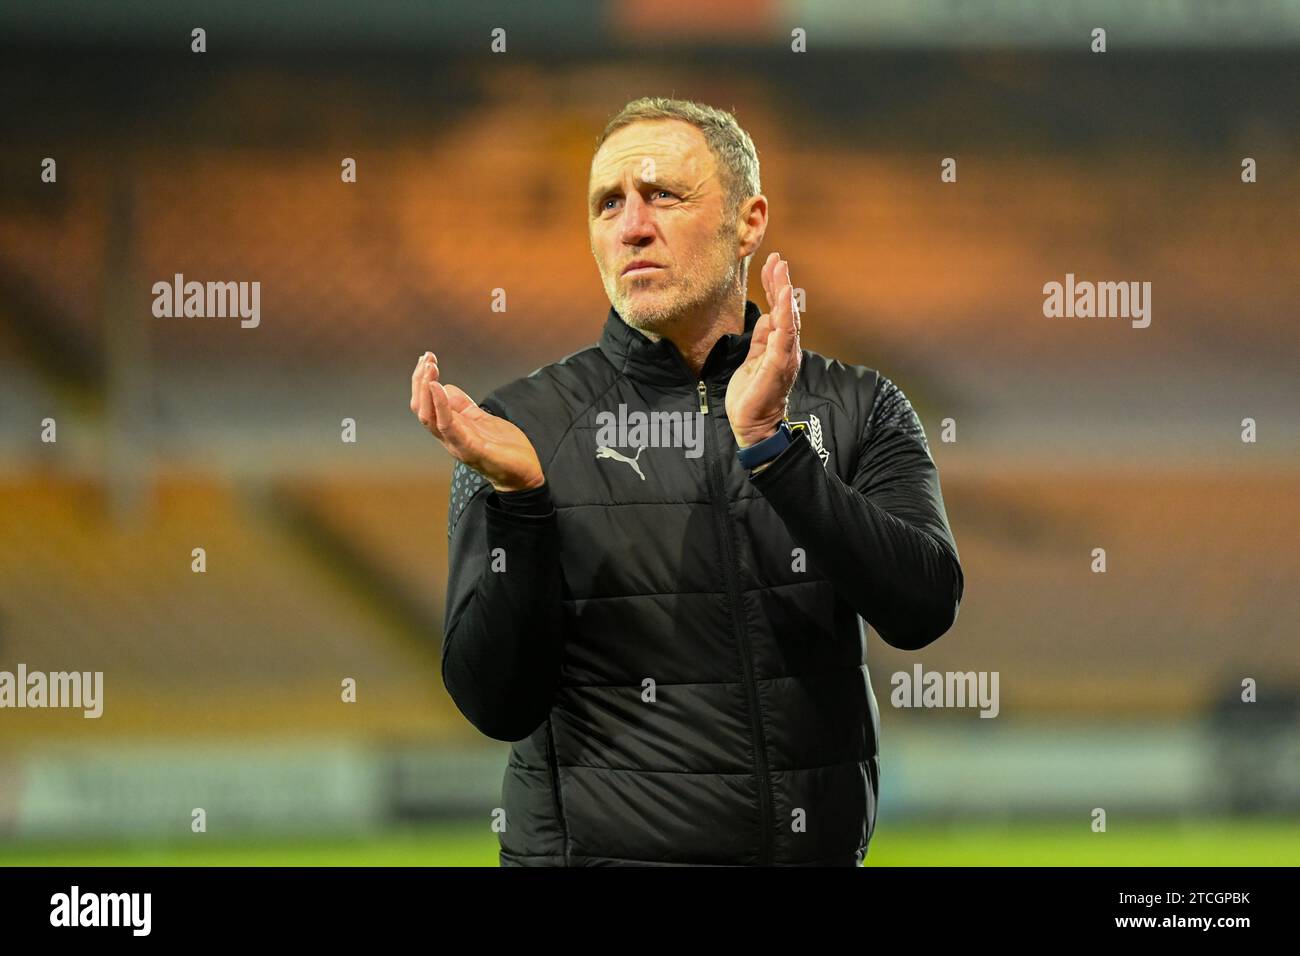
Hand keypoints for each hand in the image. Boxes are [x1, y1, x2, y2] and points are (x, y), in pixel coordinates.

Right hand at [410, 352, 544, 492]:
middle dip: (420, 382)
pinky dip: (441, 406)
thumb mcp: (481, 419)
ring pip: (429, 417)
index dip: (422, 382)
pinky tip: (439, 387)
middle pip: (421, 409)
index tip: (426, 359)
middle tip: (426, 359)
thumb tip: (446, 387)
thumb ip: (463, 405)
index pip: (426, 405)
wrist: (525, 473)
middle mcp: (448, 437)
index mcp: (451, 429)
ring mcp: (457, 444)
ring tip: (430, 369)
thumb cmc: (504, 448)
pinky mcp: (470, 449)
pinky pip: (448, 427)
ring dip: (426, 390)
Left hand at [726, 251, 801, 446]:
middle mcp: (786, 347)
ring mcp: (785, 355)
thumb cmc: (752, 395)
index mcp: (779, 345)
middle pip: (786, 308)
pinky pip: (784, 335)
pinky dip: (785, 315)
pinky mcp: (779, 364)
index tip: (772, 264)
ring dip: (784, 292)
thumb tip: (764, 318)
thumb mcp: (753, 359)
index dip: (774, 286)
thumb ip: (761, 339)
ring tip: (781, 270)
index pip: (778, 310)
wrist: (752, 425)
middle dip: (780, 282)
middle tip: (777, 258)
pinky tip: (782, 298)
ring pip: (788, 317)